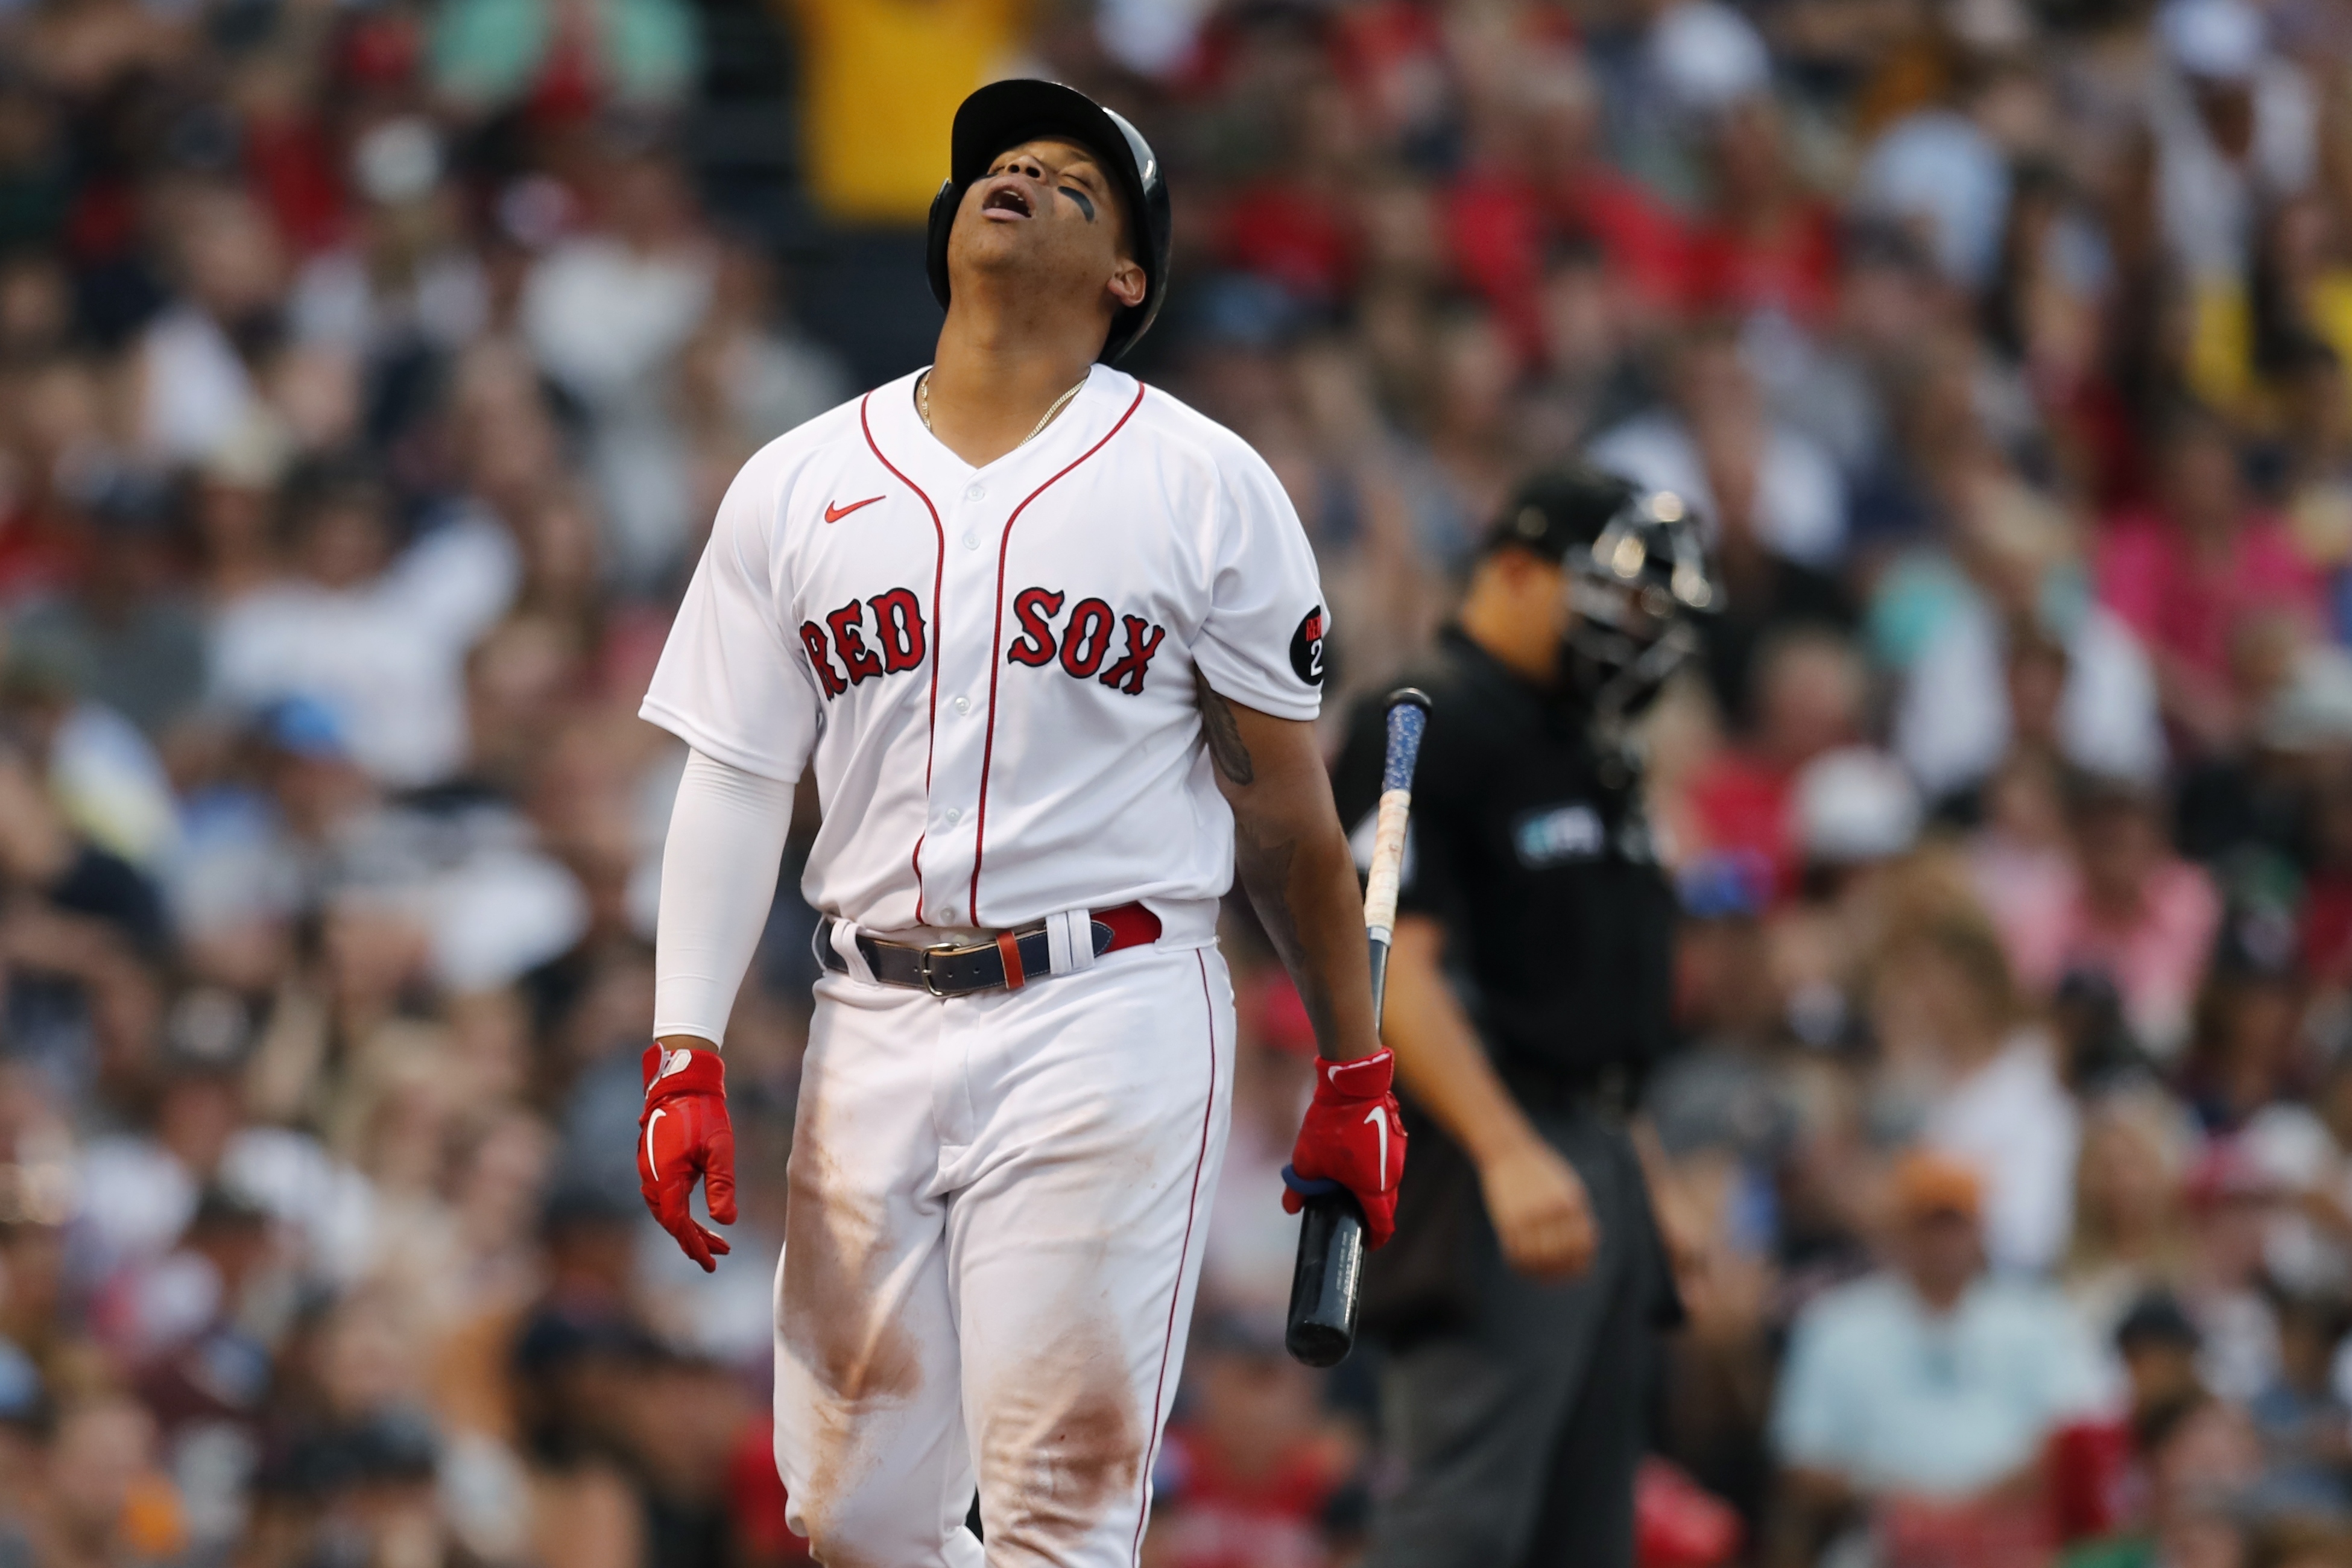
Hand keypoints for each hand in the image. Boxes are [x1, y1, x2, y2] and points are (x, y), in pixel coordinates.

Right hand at [638, 1044, 735, 1270]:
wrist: (681, 1084)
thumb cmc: (703, 1114)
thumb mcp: (719, 1149)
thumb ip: (721, 1185)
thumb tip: (726, 1221)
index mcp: (665, 1177)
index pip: (677, 1223)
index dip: (694, 1244)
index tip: (711, 1262)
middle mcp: (652, 1178)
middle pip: (671, 1221)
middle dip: (694, 1241)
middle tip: (719, 1256)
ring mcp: (650, 1171)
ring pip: (667, 1211)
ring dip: (688, 1228)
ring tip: (715, 1242)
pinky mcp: (654, 1165)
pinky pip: (665, 1198)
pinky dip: (681, 1212)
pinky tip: (697, 1218)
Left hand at [1283, 1049, 1407, 1247]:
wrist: (1353, 1085)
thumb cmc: (1332, 1125)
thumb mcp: (1307, 1160)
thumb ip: (1298, 1188)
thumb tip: (1290, 1207)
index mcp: (1374, 1189)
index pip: (1383, 1225)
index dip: (1376, 1239)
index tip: (1367, 1245)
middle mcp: (1393, 1176)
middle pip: (1387, 1206)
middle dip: (1372, 1215)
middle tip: (1353, 1217)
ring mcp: (1398, 1155)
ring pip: (1388, 1183)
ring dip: (1373, 1189)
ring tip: (1351, 1188)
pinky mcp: (1397, 1138)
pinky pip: (1388, 1163)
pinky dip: (1375, 1169)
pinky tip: (1356, 1161)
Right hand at [1477, 1137, 1595, 1279]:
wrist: (1510, 1151)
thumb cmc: (1541, 1170)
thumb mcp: (1568, 1186)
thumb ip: (1580, 1213)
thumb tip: (1593, 1241)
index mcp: (1573, 1202)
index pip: (1583, 1246)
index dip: (1580, 1266)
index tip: (1573, 1276)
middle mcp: (1555, 1209)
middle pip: (1560, 1255)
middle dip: (1555, 1273)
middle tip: (1548, 1279)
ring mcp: (1532, 1214)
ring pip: (1538, 1257)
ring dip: (1535, 1270)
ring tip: (1531, 1273)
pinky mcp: (1510, 1217)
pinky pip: (1516, 1251)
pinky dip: (1518, 1264)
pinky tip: (1517, 1264)